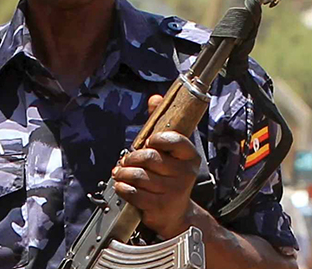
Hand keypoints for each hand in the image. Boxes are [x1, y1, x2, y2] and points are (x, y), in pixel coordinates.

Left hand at [112, 94, 201, 237]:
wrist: (176, 214)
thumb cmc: (170, 178)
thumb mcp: (171, 151)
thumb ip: (162, 124)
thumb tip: (155, 98)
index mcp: (190, 156)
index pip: (173, 139)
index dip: (156, 139)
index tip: (148, 142)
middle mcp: (185, 173)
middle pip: (150, 157)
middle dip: (132, 157)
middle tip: (126, 159)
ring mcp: (173, 191)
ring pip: (138, 175)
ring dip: (124, 173)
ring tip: (121, 172)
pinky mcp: (159, 206)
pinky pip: (133, 192)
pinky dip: (122, 187)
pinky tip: (122, 185)